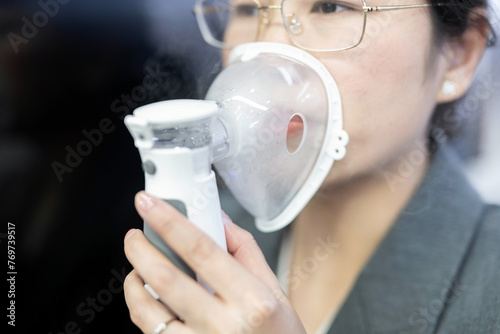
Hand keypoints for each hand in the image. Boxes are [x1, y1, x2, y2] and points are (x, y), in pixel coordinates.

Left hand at [123, 191, 305, 333]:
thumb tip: (218, 219)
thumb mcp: (275, 290)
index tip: (150, 203)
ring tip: (137, 268)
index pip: (202, 250)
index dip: (169, 221)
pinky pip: (150, 331)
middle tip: (134, 235)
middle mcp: (225, 325)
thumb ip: (245, 251)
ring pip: (148, 310)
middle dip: (140, 249)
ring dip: (134, 282)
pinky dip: (140, 308)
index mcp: (253, 300)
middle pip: (166, 277)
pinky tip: (145, 297)